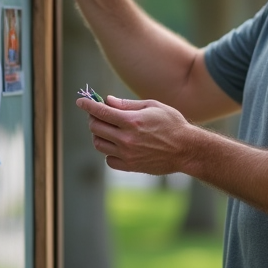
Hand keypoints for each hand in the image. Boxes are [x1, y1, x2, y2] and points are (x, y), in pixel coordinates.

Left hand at [77, 94, 195, 175]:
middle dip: (93, 118)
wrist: (186, 149)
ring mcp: (127, 154)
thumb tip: (107, 101)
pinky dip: (109, 152)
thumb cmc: (172, 124)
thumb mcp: (152, 106)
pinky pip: (109, 159)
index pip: (100, 112)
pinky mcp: (130, 166)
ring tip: (108, 129)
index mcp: (131, 121)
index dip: (87, 105)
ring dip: (99, 135)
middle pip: (95, 127)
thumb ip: (127, 104)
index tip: (80, 101)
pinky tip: (118, 145)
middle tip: (98, 114)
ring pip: (99, 144)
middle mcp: (126, 139)